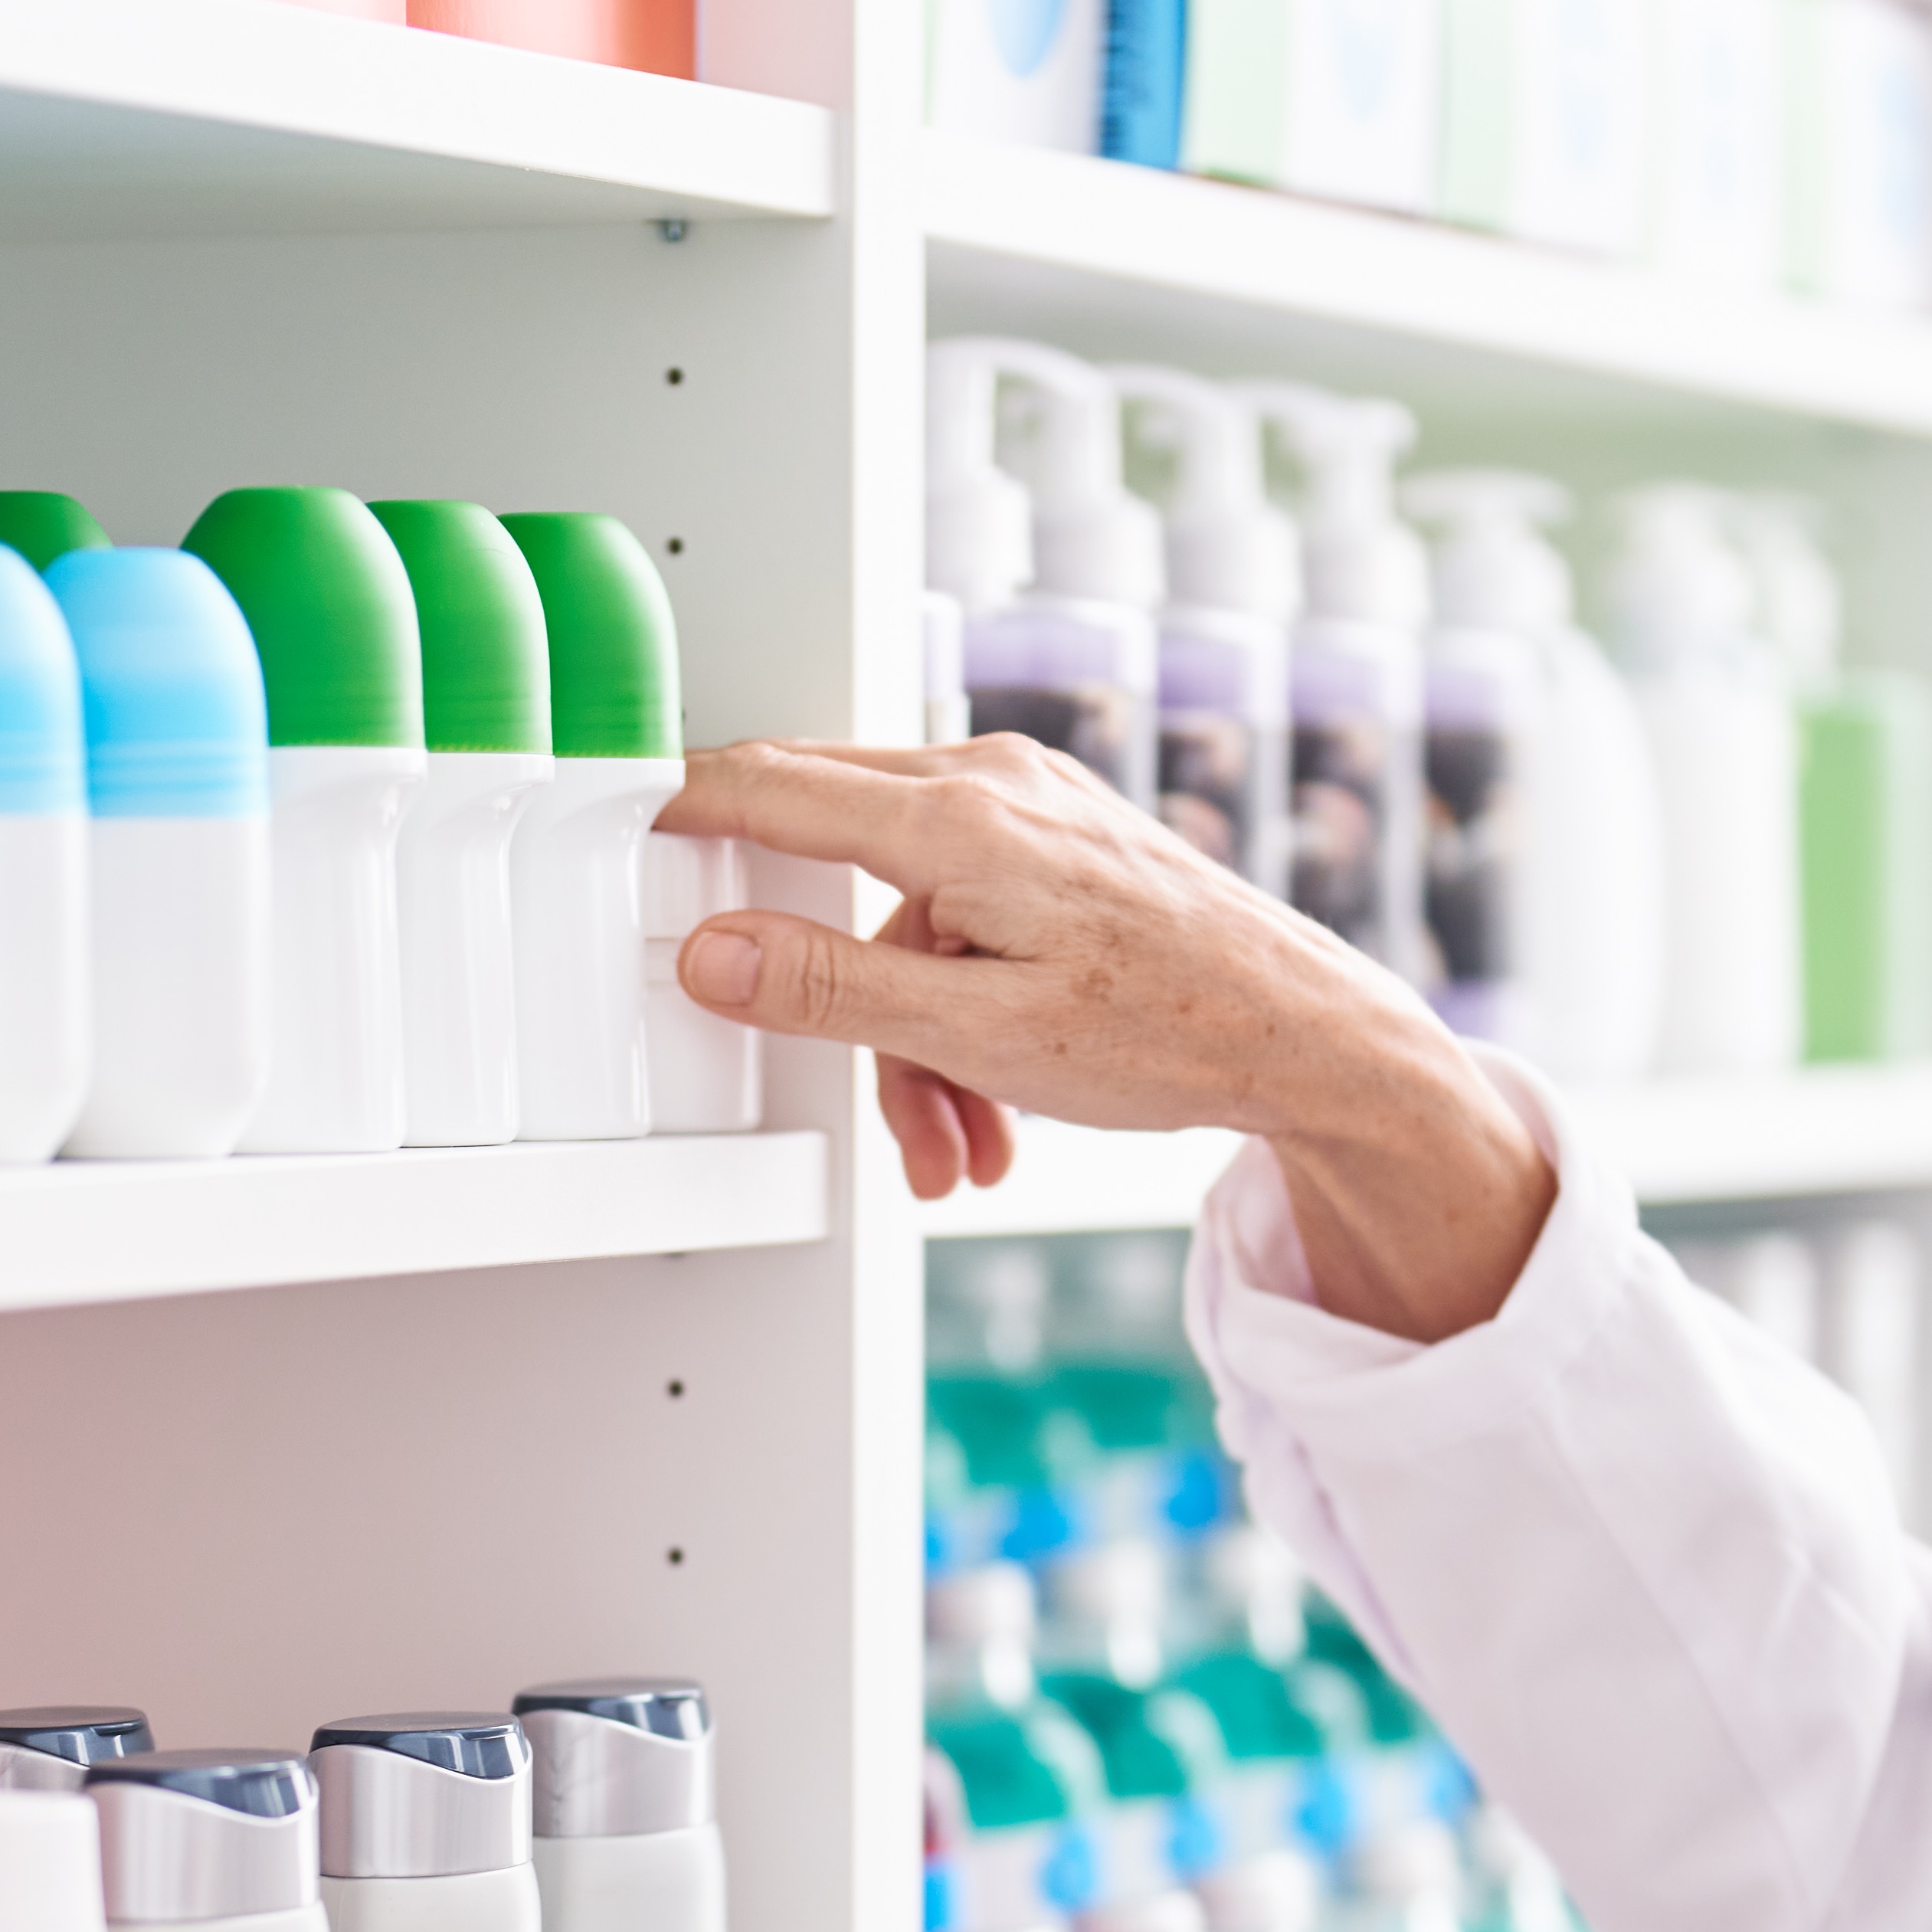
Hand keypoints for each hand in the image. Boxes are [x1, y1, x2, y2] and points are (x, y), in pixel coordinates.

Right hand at [656, 737, 1561, 1339]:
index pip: (767, 783)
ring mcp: (1032, 807)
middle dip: (824, 989)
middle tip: (823, 1070)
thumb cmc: (1177, 1032)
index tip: (618, 834)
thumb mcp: (976, 1033)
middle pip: (828, 847)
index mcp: (958, 816)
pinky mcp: (1061, 844)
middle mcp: (993, 784)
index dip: (680, 812)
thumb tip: (712, 951)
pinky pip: (962, 919)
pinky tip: (999, 1114)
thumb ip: (830, 988)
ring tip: (960, 1149)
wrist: (1313, 1039)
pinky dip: (961, 1017)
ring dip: (909, 1041)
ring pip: (901, 914)